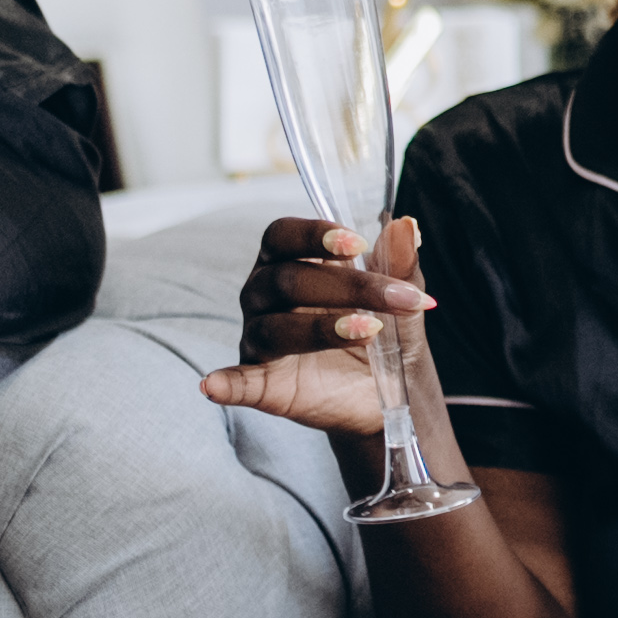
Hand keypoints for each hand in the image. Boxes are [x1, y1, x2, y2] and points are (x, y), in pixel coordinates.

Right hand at [200, 211, 431, 438]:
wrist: (388, 391)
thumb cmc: (386, 332)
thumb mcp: (402, 301)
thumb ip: (401, 266)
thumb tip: (405, 226)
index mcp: (291, 262)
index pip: (282, 235)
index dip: (313, 235)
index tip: (357, 244)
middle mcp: (265, 295)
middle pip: (287, 279)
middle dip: (349, 286)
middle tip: (398, 299)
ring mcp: (260, 339)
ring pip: (273, 326)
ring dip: (320, 329)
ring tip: (368, 331)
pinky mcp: (262, 385)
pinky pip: (237, 382)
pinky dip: (225, 383)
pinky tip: (212, 386)